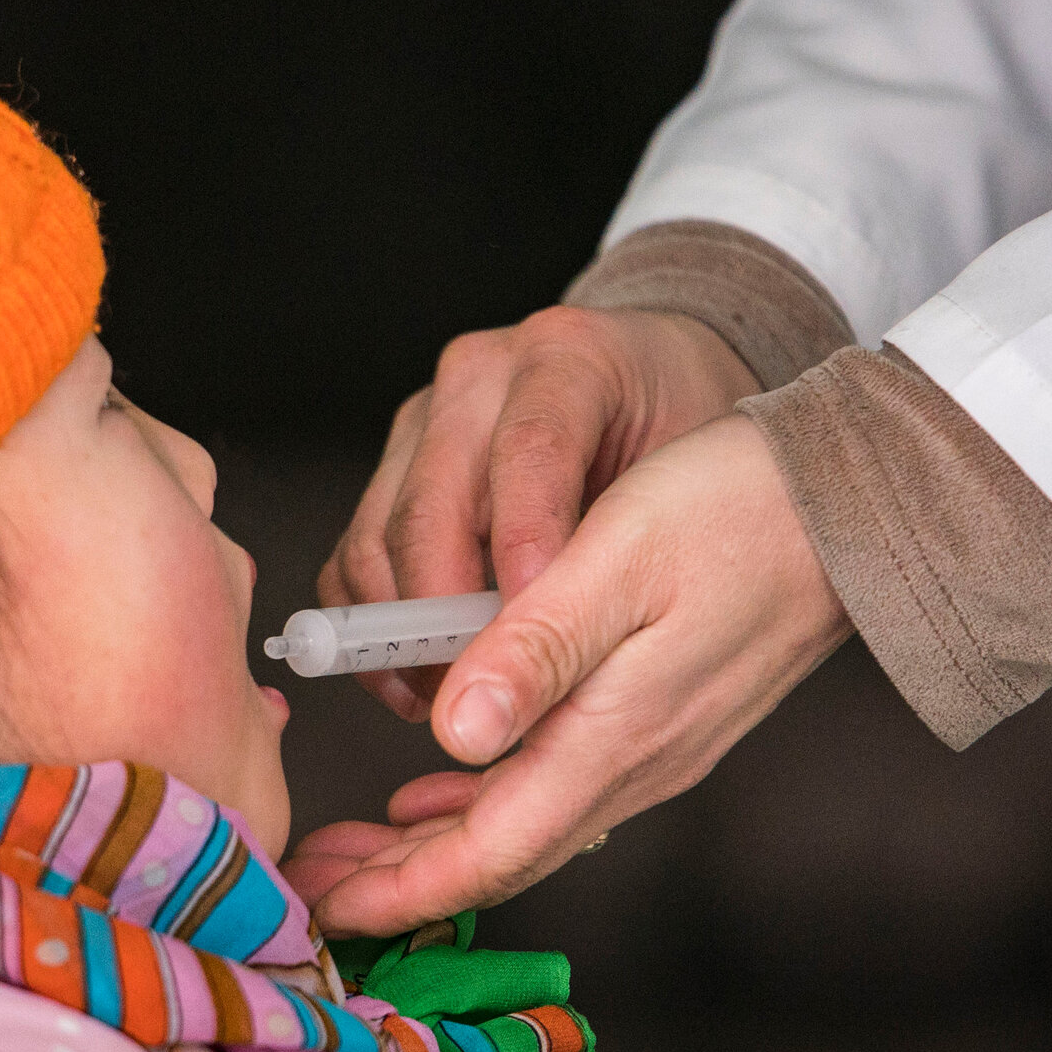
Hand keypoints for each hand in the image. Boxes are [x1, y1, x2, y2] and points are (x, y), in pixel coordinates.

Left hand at [284, 414, 849, 935]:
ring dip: (433, 840)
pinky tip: (447, 777)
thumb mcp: (617, 561)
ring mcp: (652, 747)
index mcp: (611, 736)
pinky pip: (554, 784)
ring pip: (522, 821)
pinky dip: (484, 794)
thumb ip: (535, 650)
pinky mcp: (661, 717)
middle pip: (497, 853)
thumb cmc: (735, 512)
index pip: (488, 851)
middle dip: (398, 878)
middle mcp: (633, 763)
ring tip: (355, 845)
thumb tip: (452, 735)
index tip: (324, 907)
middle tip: (310, 884)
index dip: (399, 888)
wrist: (859, 505)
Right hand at [318, 304, 757, 717]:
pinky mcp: (394, 459)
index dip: (524, 548)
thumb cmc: (680, 425)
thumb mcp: (693, 465)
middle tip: (485, 692)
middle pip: (432, 504)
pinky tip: (416, 673)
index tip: (533, 630)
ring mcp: (427, 415)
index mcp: (567, 357)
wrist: (652, 377)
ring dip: (403, 631)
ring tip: (454, 695)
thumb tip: (579, 637)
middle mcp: (481, 376)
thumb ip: (639, 533)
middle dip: (447, 616)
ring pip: (380, 534)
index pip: (530, 451)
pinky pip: (357, 549)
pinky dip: (373, 622)